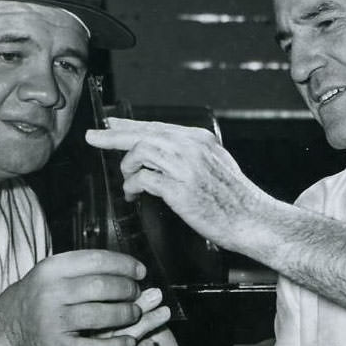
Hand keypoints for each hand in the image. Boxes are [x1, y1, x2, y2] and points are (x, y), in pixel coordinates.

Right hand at [0, 248, 145, 345]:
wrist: (3, 331)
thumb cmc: (33, 301)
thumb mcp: (48, 276)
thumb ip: (79, 269)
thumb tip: (121, 264)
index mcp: (52, 269)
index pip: (97, 260)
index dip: (125, 265)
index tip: (140, 271)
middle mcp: (52, 292)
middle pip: (102, 286)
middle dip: (128, 290)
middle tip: (137, 295)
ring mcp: (55, 320)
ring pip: (102, 314)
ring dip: (126, 314)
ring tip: (135, 315)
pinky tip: (129, 343)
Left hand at [85, 118, 268, 251]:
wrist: (251, 219)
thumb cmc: (235, 199)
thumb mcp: (217, 164)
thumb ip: (192, 155)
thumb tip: (165, 154)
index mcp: (199, 139)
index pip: (156, 126)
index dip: (129, 125)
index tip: (110, 125)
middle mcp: (191, 147)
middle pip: (143, 133)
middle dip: (113, 136)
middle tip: (93, 138)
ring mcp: (185, 167)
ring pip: (140, 152)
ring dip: (127, 167)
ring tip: (127, 181)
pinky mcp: (179, 189)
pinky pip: (143, 179)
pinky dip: (132, 186)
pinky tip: (133, 195)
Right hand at [95, 287, 195, 345]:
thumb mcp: (148, 322)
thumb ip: (139, 307)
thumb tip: (136, 286)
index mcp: (99, 334)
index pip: (98, 311)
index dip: (118, 295)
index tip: (138, 284)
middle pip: (105, 324)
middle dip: (134, 306)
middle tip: (155, 297)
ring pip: (117, 342)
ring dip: (144, 324)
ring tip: (162, 314)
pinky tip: (151, 344)